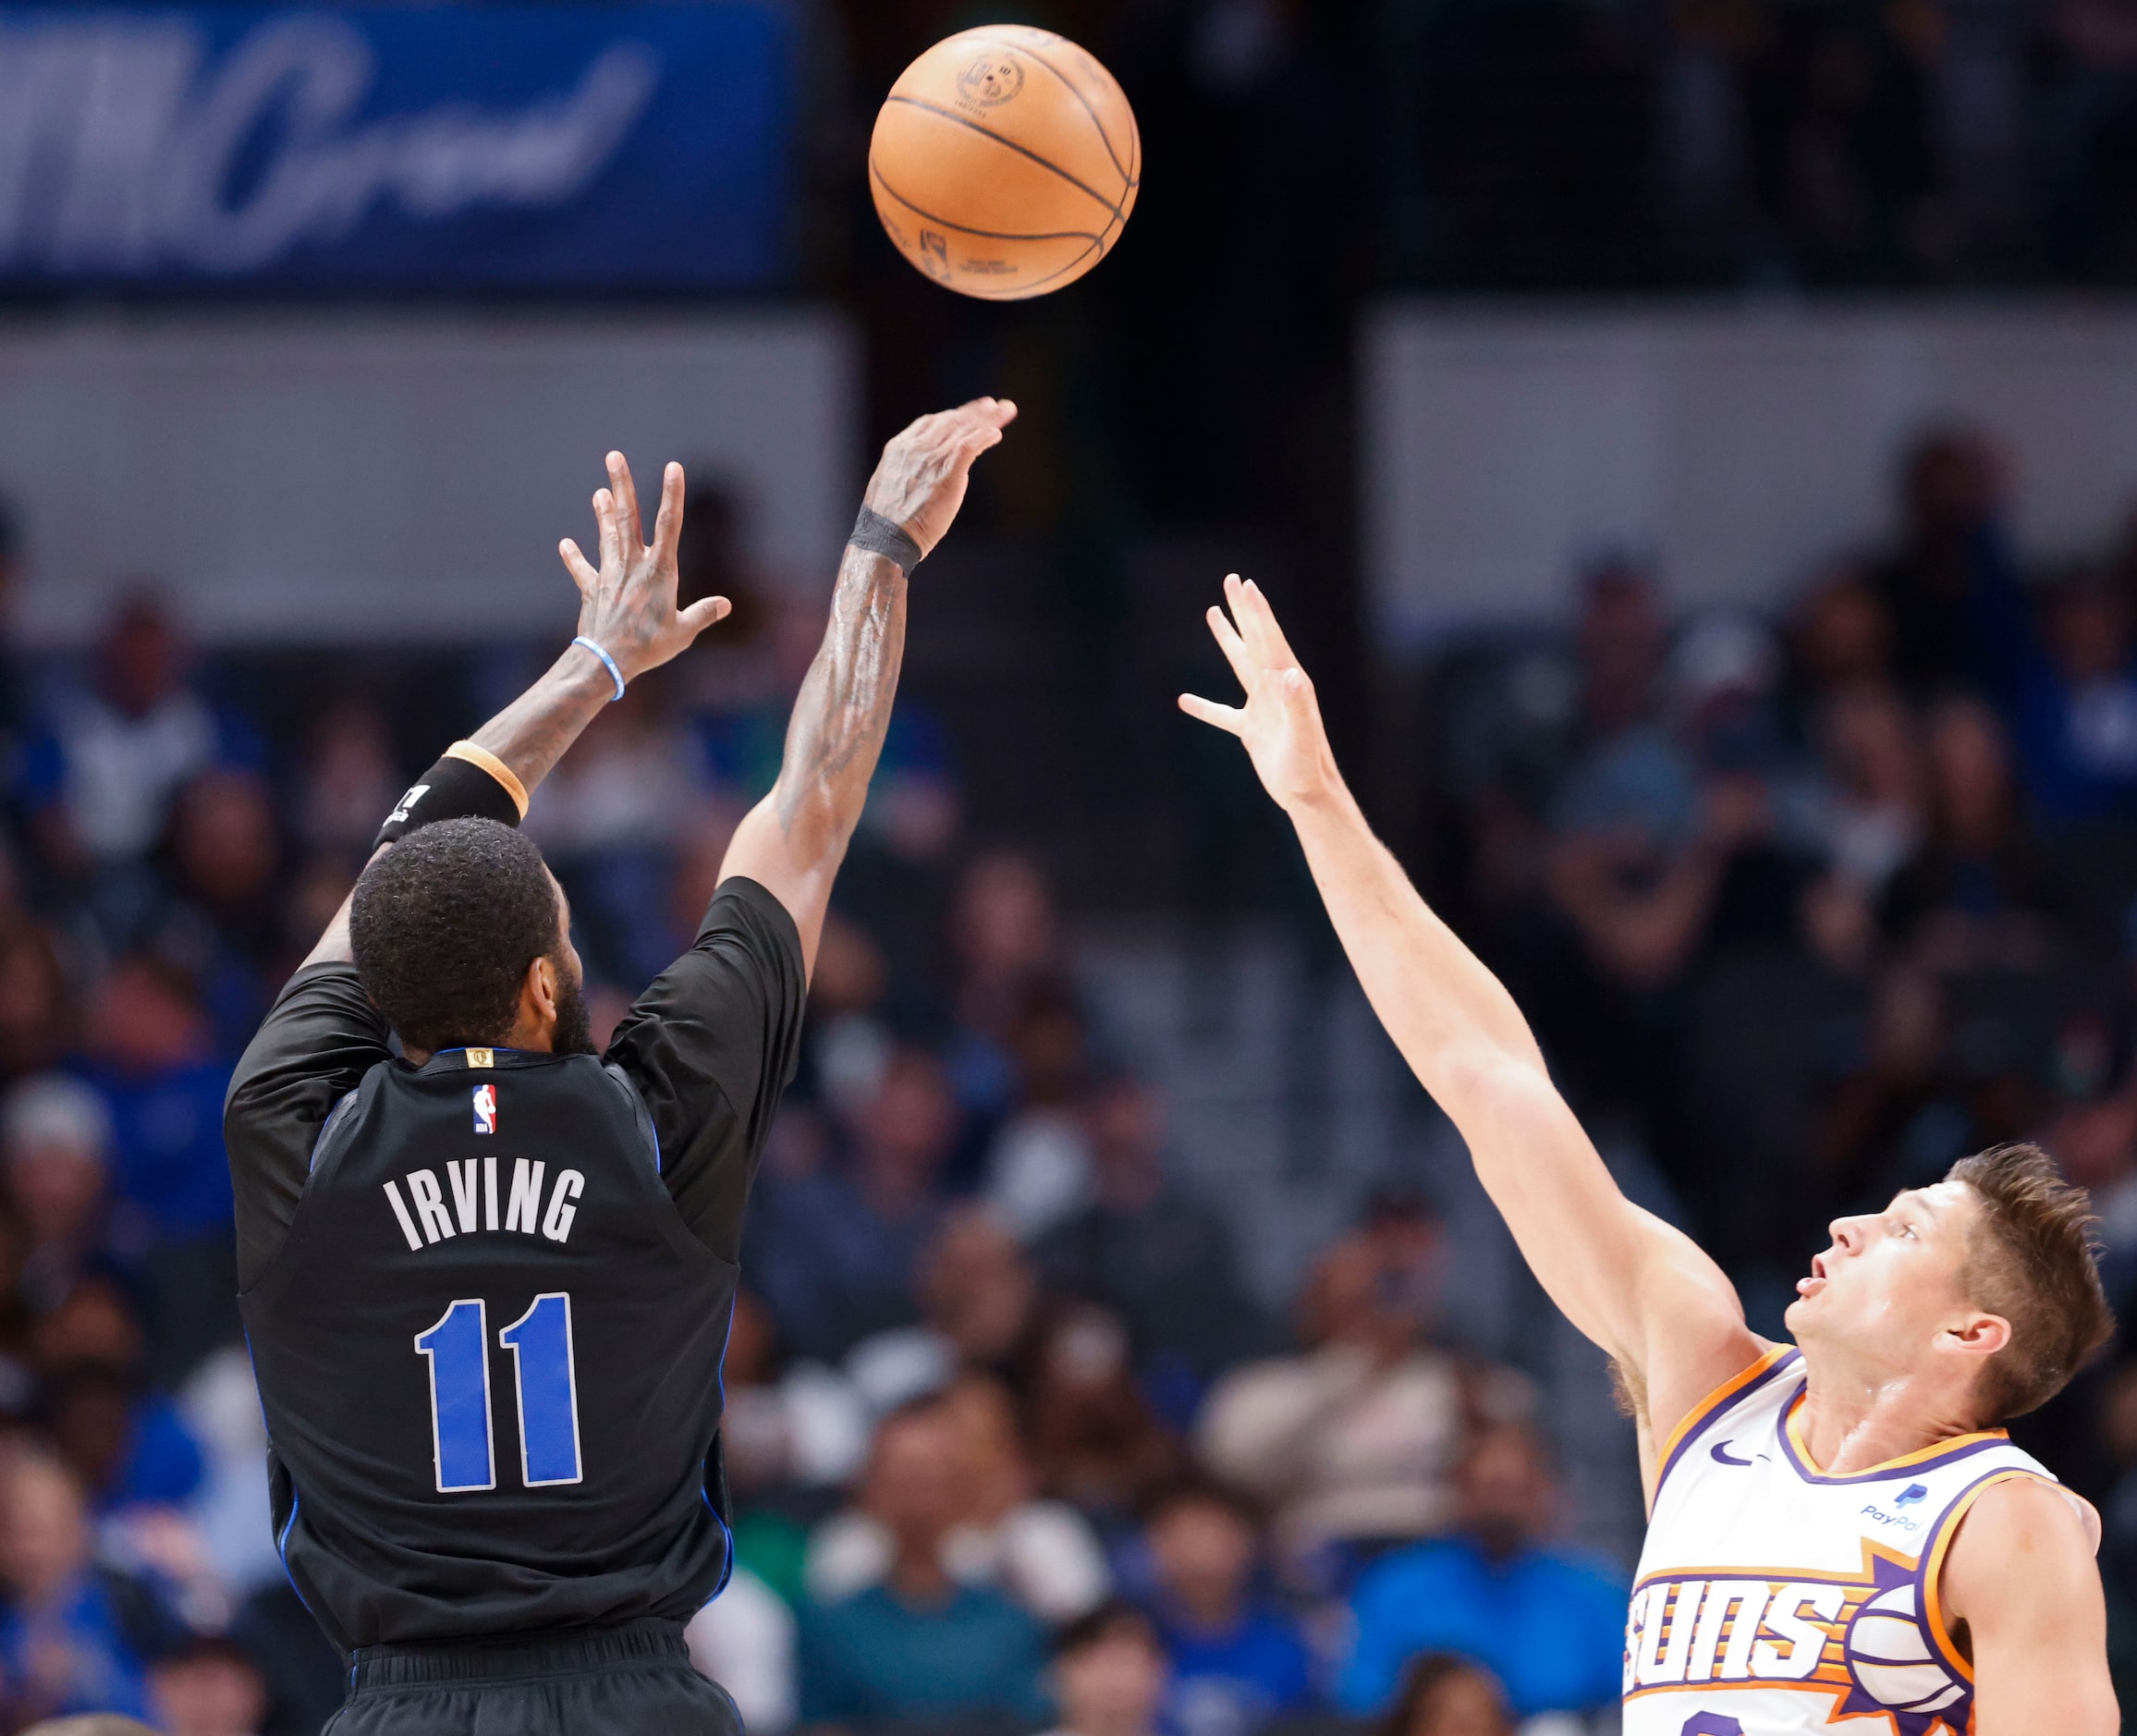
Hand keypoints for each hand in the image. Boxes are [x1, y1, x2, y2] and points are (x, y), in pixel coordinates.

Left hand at [559, 452, 729, 681]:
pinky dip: (574, 557)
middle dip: (622, 485)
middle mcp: (632, 565)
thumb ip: (703, 613)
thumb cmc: (649, 647)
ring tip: (598, 491)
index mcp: (660, 570)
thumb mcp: (684, 632)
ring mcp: (609, 575)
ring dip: (602, 512)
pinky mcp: (592, 590)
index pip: (669, 524)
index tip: (673, 466)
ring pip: (606, 535)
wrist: (607, 660)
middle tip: (613, 456)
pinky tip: (565, 544)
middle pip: (627, 517)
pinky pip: (582, 570)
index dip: (672, 494)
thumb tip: (725, 604)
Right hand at [862, 397, 1017, 558]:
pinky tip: (995, 434)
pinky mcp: (946, 476)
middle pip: (951, 421)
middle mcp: (916, 448)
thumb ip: (907, 472)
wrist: (885, 538)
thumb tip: (917, 475)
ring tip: (1005, 411)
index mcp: (900, 448)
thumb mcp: (890, 484)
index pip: (932, 422)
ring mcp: (931, 460)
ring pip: (963, 430)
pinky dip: (983, 437)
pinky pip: (968, 447)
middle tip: (994, 406)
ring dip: (987, 419)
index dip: (953, 416)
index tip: (967, 413)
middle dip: (975, 412)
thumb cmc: (887, 522)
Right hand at [1179, 575, 1337, 811]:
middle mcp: (1276, 688)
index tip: (1244, 584)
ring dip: (1228, 638)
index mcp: (1287, 683)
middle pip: (1256, 640)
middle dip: (1244, 610)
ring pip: (1241, 664)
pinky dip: (1206, 707)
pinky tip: (1185, 701)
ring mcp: (1263, 707)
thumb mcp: (1302, 738)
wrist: (1310, 795)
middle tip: (1232, 580)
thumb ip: (1298, 706)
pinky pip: (1223, 713)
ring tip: (1212, 612)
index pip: (1268, 639)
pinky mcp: (1253, 729)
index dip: (1255, 611)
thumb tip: (1289, 675)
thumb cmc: (1309, 768)